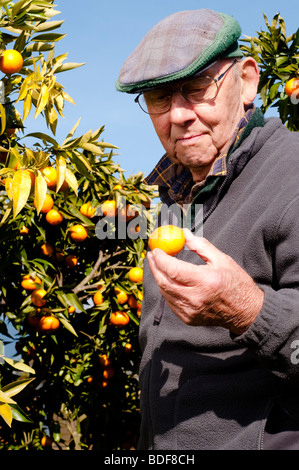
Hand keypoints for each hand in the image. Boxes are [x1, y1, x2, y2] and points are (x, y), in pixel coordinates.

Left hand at [147, 229, 263, 334]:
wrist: (245, 311)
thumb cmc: (236, 283)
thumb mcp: (222, 260)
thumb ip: (201, 246)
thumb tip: (184, 234)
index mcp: (205, 281)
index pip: (173, 269)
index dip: (161, 259)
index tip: (157, 249)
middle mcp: (195, 298)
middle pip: (164, 281)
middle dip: (155, 267)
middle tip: (152, 255)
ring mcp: (190, 311)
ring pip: (165, 292)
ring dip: (159, 277)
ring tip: (159, 265)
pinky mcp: (188, 318)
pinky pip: (170, 302)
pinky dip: (166, 290)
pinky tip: (169, 280)